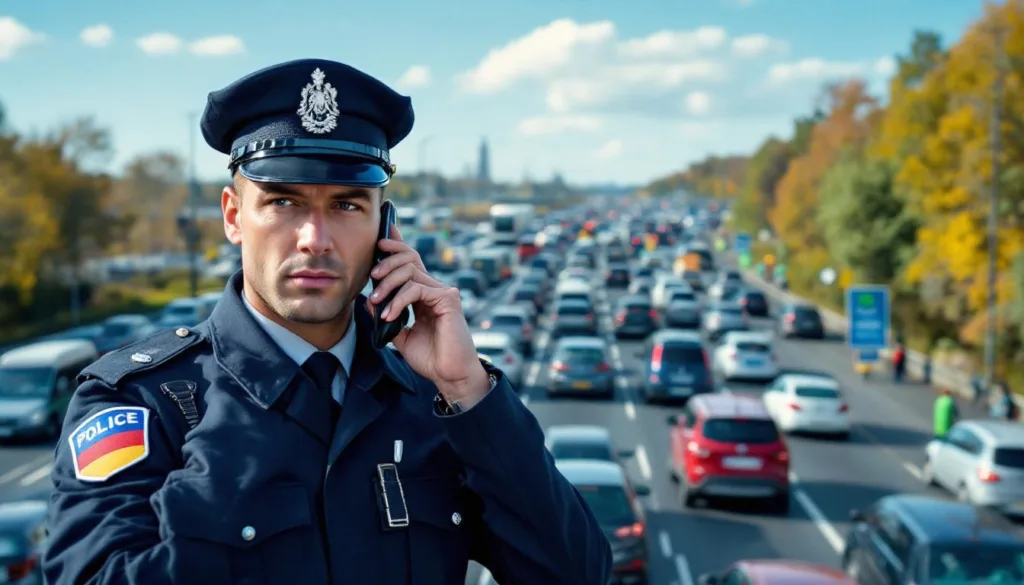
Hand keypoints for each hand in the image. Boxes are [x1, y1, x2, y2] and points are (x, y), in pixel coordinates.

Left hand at [367, 225, 489, 405]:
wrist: (449, 375)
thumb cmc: (430, 358)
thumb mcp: (400, 335)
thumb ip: (386, 316)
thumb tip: (368, 300)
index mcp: (424, 294)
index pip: (410, 262)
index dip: (397, 245)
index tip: (380, 239)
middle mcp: (434, 288)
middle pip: (409, 257)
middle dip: (387, 261)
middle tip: (372, 276)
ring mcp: (443, 292)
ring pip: (409, 270)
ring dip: (387, 283)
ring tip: (376, 301)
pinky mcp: (448, 299)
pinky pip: (416, 288)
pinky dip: (398, 300)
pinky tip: (389, 315)